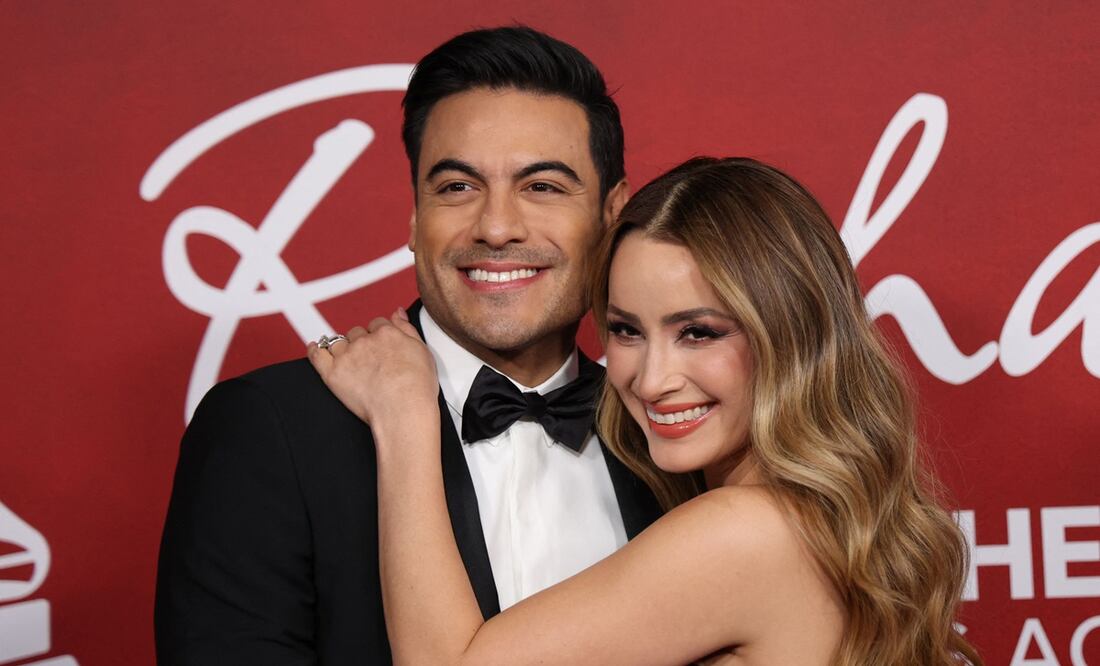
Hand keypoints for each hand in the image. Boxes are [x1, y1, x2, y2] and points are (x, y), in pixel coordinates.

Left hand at [307, 308, 438, 427]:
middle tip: (369, 359)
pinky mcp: (332, 373)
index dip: (379, 334)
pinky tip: (316, 348)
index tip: (380, 345)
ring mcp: (346, 356)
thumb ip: (407, 328)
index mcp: (386, 333)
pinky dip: (315, 349)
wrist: (403, 410)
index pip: (377, 324)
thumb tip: (397, 313)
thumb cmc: (416, 387)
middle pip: (357, 333)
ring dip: (343, 348)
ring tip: (350, 361)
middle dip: (361, 342)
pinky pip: (317, 355)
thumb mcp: (422, 351)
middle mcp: (364, 341)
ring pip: (338, 342)